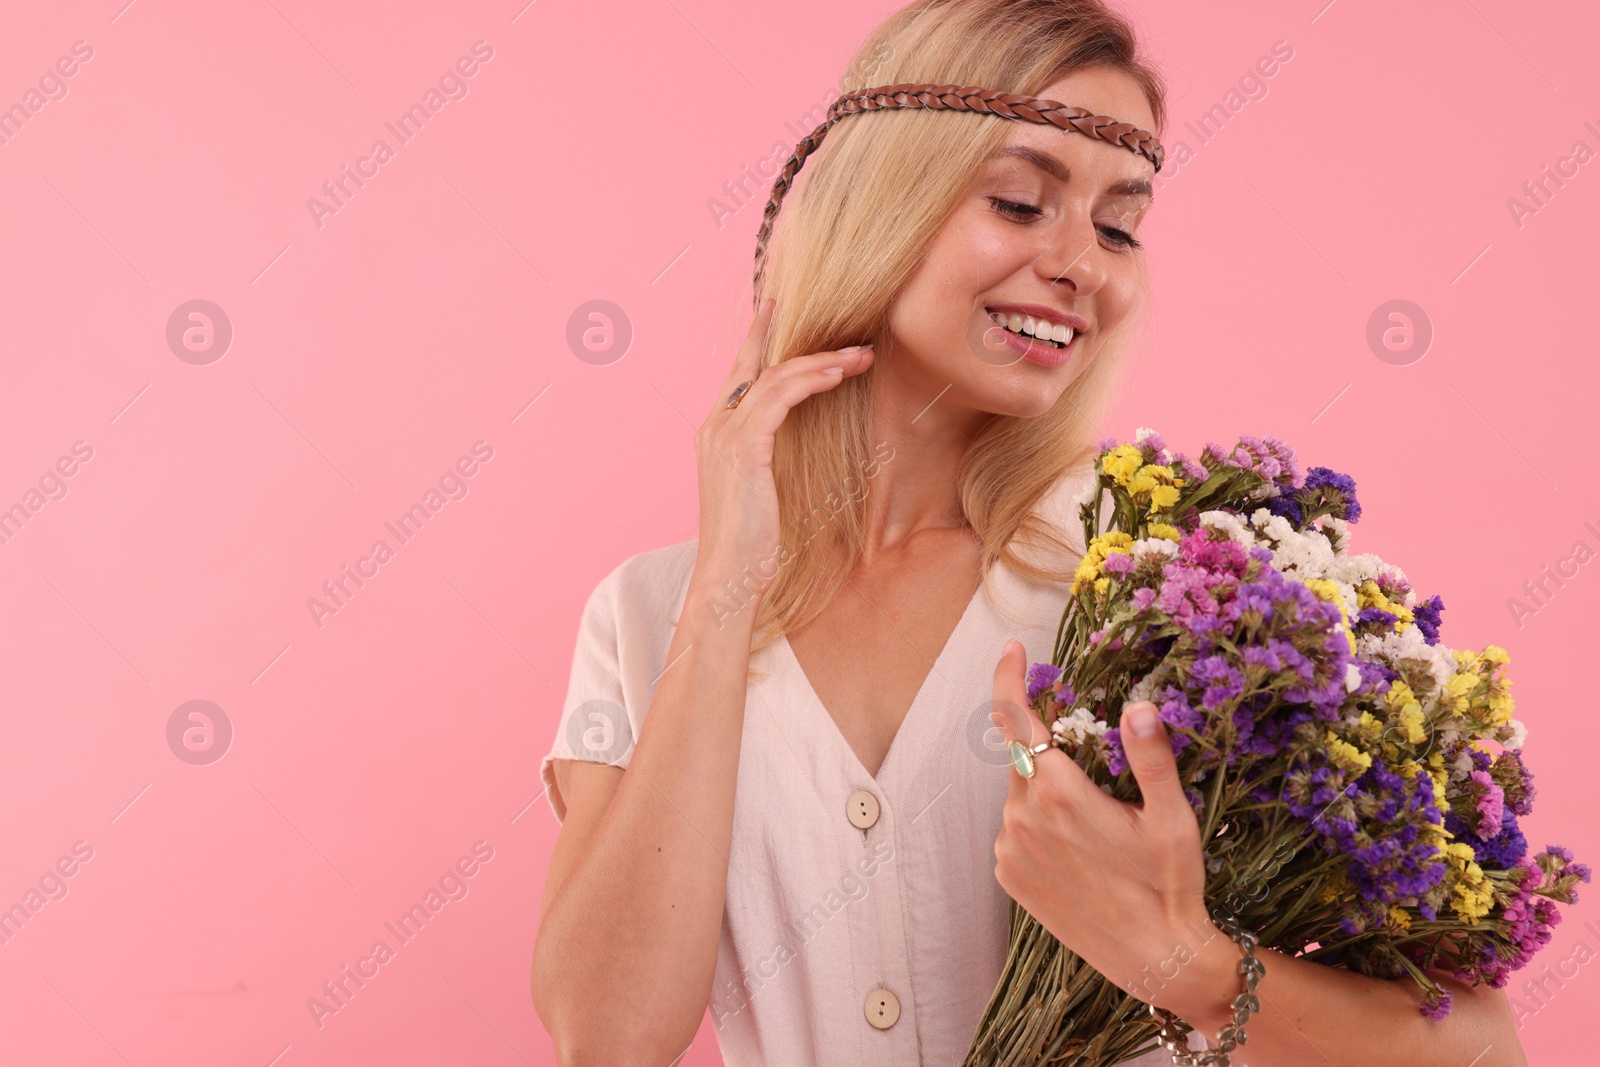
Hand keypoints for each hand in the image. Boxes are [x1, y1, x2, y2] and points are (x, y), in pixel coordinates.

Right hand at [692, 298, 873, 586]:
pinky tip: (838, 374)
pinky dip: (810, 380)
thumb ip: (772, 459)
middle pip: (750, 363)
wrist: (729, 577)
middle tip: (810, 307)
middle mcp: (714, 428)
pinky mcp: (743, 449)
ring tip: (859, 353)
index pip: (739, 377)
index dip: (758, 343)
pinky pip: (779, 397)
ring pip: (773, 376)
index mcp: (716, 435)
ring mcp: (724, 436)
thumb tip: (800, 445)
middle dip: (781, 332)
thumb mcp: (763, 492)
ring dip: (821, 360)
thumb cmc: (750, 545)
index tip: (778, 313)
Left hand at [989, 639, 1235, 1019]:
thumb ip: (1151, 756)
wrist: (1152, 959)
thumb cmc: (1169, 885)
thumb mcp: (1172, 816)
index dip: (1010, 677)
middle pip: (1025, 756)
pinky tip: (1080, 850)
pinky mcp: (1007, 875)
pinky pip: (1017, 828)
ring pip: (1022, 793)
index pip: (1017, 718)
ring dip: (1049, 789)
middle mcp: (1022, 817)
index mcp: (1060, 793)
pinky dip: (1040, 823)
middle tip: (1098, 766)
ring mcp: (1009, 848)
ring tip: (1099, 826)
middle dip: (1052, 746)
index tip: (1012, 649)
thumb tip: (1138, 706)